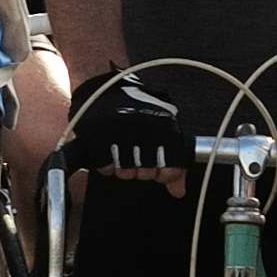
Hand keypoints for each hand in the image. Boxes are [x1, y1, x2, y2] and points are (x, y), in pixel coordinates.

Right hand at [68, 69, 188, 192]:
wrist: (107, 85)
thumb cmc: (138, 107)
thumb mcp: (163, 127)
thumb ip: (174, 159)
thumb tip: (178, 190)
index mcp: (165, 126)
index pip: (169, 170)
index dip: (163, 173)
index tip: (158, 167)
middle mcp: (144, 128)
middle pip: (145, 173)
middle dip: (141, 169)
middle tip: (137, 155)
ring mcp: (120, 132)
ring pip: (124, 172)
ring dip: (123, 167)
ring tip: (122, 150)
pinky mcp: (98, 135)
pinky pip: (105, 166)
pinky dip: (106, 163)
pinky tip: (109, 150)